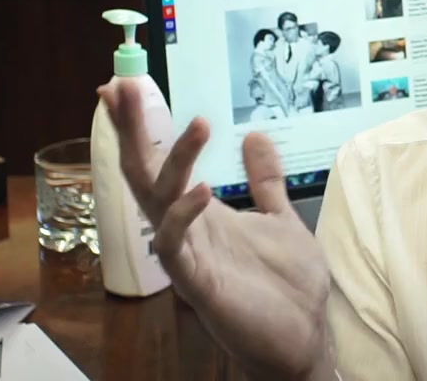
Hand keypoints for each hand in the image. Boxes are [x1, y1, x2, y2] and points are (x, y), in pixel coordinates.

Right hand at [98, 82, 332, 379]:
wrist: (304, 337)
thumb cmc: (288, 286)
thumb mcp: (281, 218)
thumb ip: (265, 180)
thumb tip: (256, 135)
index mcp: (203, 212)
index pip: (161, 161)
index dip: (143, 127)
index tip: (124, 87)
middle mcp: (188, 229)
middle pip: (145, 173)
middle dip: (134, 130)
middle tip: (122, 88)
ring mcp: (189, 255)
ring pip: (159, 202)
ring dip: (174, 160)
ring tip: (199, 124)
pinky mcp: (198, 283)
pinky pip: (175, 246)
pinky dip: (183, 215)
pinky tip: (202, 189)